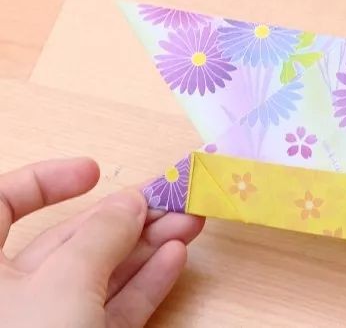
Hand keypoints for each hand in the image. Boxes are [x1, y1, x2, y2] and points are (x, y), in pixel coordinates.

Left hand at [0, 158, 204, 327]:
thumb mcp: (65, 281)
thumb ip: (102, 236)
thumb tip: (131, 202)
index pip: (2, 204)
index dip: (44, 181)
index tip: (93, 171)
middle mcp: (11, 292)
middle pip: (70, 240)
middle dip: (125, 217)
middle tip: (171, 198)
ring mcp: (47, 322)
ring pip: (101, 274)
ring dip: (148, 246)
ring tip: (189, 222)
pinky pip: (113, 307)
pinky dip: (145, 284)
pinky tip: (175, 258)